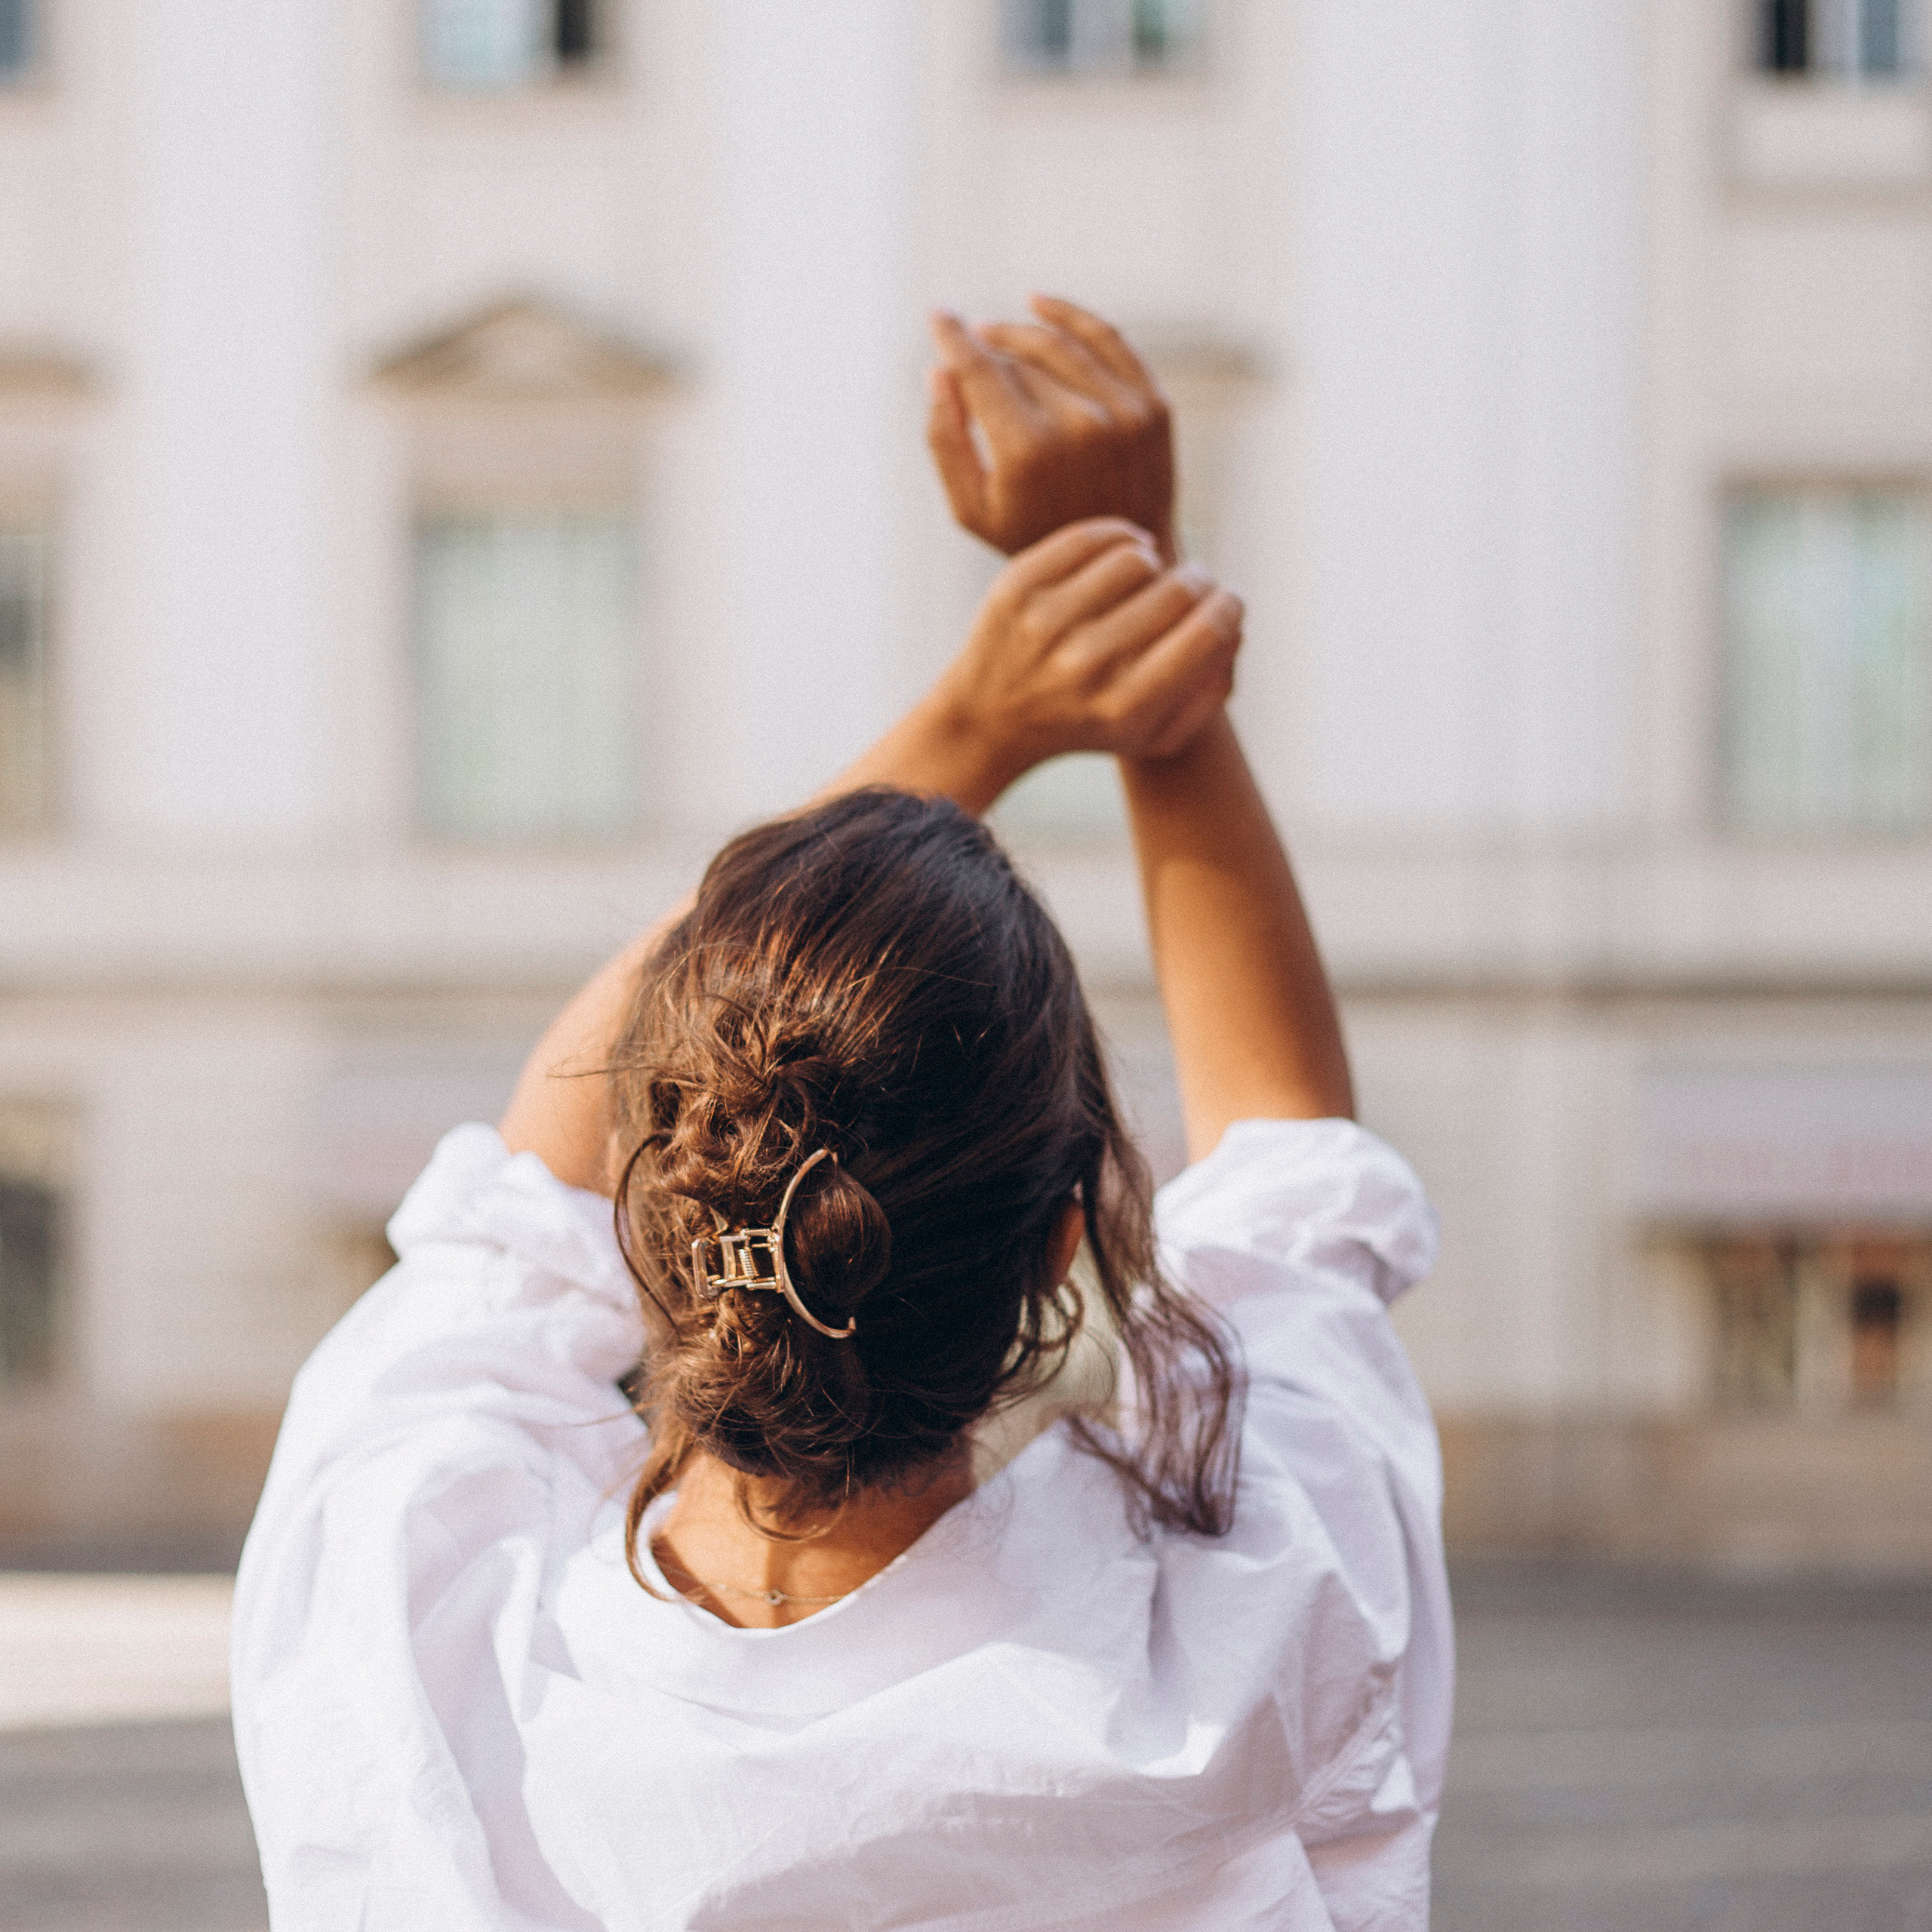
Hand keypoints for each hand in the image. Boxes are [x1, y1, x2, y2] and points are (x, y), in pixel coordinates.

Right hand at [927, 296, 1176, 561]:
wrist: (1126, 568)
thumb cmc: (1035, 539)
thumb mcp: (973, 509)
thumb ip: (944, 441)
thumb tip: (938, 370)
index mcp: (1029, 452)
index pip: (980, 369)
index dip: (952, 337)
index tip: (935, 314)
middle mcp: (1079, 425)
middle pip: (1015, 361)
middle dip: (986, 352)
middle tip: (966, 350)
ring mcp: (1123, 412)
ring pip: (1056, 345)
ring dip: (1019, 332)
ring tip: (994, 333)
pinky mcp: (1152, 405)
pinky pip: (1107, 339)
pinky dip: (1071, 316)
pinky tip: (1039, 304)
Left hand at [929, 518, 1240, 791]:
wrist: (987, 721)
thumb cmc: (1087, 725)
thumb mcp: (1152, 736)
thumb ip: (1209, 693)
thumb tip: (1236, 628)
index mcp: (1126, 706)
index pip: (1208, 633)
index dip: (1230, 607)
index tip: (1227, 602)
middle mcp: (1087, 664)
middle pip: (1178, 591)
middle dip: (1200, 581)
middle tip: (1196, 585)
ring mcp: (1048, 622)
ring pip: (1138, 558)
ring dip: (1156, 565)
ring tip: (1151, 580)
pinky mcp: (1018, 586)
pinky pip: (1092, 537)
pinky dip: (1121, 538)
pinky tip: (1126, 554)